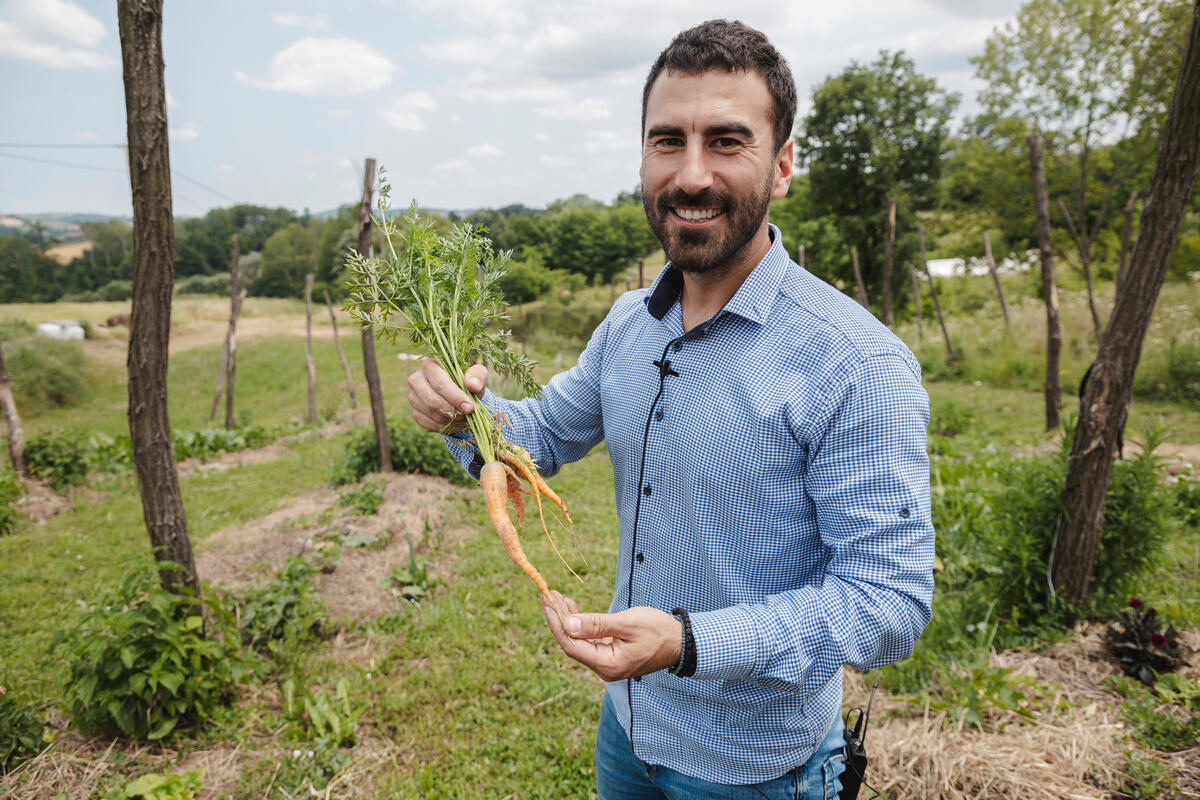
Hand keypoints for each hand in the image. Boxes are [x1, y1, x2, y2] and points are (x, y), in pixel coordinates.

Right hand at [407, 359, 488, 432]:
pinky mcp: (415, 413)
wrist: (459, 392)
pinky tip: (455, 422)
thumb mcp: (476, 373)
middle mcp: (416, 380)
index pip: (439, 383)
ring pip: (431, 414)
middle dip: (453, 411)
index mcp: (429, 365)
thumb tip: (472, 385)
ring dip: (450, 420)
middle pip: (432, 401)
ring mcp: (413, 397)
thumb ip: (477, 375)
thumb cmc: (467, 379)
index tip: (470, 407)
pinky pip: (428, 425)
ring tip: (464, 417)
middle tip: (468, 414)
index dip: (455, 397)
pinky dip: (445, 427)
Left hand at [541, 591, 682, 681]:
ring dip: (568, 619)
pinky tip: (573, 609)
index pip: (571, 644)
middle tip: (548, 594)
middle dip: (559, 618)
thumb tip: (568, 624)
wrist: (682, 642)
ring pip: (579, 641)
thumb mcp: (628, 623)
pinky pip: (589, 640)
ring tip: (558, 598)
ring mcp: (607, 663)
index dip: (556, 623)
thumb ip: (597, 624)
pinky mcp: (611, 655)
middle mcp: (604, 668)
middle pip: (572, 643)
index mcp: (607, 664)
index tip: (546, 601)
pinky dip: (580, 624)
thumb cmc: (658, 631)